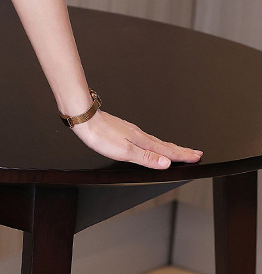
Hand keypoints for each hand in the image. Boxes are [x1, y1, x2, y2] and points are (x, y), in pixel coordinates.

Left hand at [70, 109, 202, 168]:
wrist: (84, 117)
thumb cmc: (100, 135)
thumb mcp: (124, 151)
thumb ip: (146, 158)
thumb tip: (167, 163)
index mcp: (141, 140)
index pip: (167, 150)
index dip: (183, 155)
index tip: (197, 156)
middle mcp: (138, 134)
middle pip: (164, 144)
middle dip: (181, 150)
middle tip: (196, 153)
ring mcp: (130, 131)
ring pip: (155, 140)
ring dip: (169, 146)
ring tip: (178, 150)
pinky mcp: (122, 129)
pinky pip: (145, 138)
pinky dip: (154, 143)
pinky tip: (150, 143)